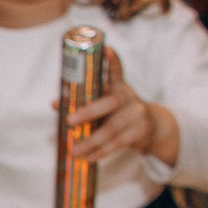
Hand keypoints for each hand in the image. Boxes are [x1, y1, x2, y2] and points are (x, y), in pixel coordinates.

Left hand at [64, 47, 179, 166]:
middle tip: (69, 120)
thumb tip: (54, 104)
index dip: (113, 61)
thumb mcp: (108, 102)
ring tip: (74, 150)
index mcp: (119, 87)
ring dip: (91, 141)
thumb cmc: (120, 111)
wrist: (152, 126)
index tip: (107, 49)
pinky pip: (119, 143)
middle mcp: (129, 97)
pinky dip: (102, 151)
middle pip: (109, 103)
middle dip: (88, 112)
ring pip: (112, 129)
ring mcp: (136, 115)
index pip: (116, 71)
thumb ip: (85, 101)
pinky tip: (89, 157)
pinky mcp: (140, 131)